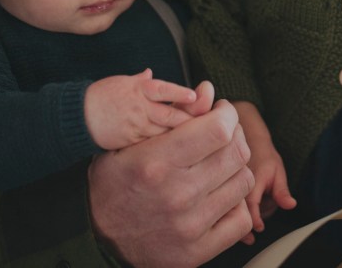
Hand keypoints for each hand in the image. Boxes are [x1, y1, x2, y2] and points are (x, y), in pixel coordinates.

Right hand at [85, 68, 204, 149]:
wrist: (77, 118)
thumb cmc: (100, 97)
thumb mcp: (121, 83)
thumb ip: (140, 81)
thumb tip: (151, 73)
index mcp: (139, 90)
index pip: (163, 90)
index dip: (179, 93)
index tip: (194, 95)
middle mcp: (140, 109)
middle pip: (169, 115)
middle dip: (190, 120)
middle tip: (211, 124)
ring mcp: (136, 128)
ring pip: (165, 133)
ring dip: (184, 136)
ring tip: (204, 140)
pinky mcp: (132, 143)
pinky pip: (155, 145)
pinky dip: (170, 148)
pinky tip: (185, 153)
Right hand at [87, 99, 254, 267]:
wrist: (98, 237)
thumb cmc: (116, 182)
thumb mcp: (131, 141)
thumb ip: (174, 114)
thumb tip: (209, 91)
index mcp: (156, 162)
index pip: (219, 129)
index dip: (227, 114)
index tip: (220, 113)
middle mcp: (177, 195)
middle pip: (236, 153)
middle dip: (235, 135)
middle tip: (222, 135)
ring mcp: (190, 226)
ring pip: (243, 182)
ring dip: (236, 168)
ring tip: (218, 164)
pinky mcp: (198, 251)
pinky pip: (242, 219)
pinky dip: (237, 203)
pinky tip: (219, 195)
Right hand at [232, 101, 295, 240]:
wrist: (247, 140)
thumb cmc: (264, 157)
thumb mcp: (278, 171)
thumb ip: (282, 191)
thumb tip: (291, 205)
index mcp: (250, 178)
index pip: (251, 204)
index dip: (254, 219)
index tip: (259, 228)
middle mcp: (234, 182)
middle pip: (239, 212)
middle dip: (248, 222)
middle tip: (256, 226)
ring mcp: (225, 185)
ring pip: (231, 211)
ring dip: (243, 217)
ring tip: (251, 208)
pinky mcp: (220, 189)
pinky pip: (225, 208)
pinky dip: (233, 215)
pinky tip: (240, 215)